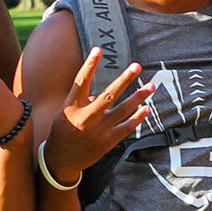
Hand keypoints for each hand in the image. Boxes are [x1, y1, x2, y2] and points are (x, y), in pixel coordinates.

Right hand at [41, 48, 155, 182]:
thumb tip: (103, 94)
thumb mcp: (65, 113)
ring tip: (151, 86)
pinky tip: (146, 108)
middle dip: (125, 79)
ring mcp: (99, 130)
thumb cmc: (63, 131)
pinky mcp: (107, 142)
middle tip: (137, 66)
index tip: (98, 49)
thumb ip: (83, 101)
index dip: (89, 64)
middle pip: (109, 94)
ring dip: (138, 97)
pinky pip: (126, 127)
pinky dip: (137, 118)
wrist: (60, 161)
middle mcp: (86, 117)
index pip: (81, 81)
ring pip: (123, 110)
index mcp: (72, 106)